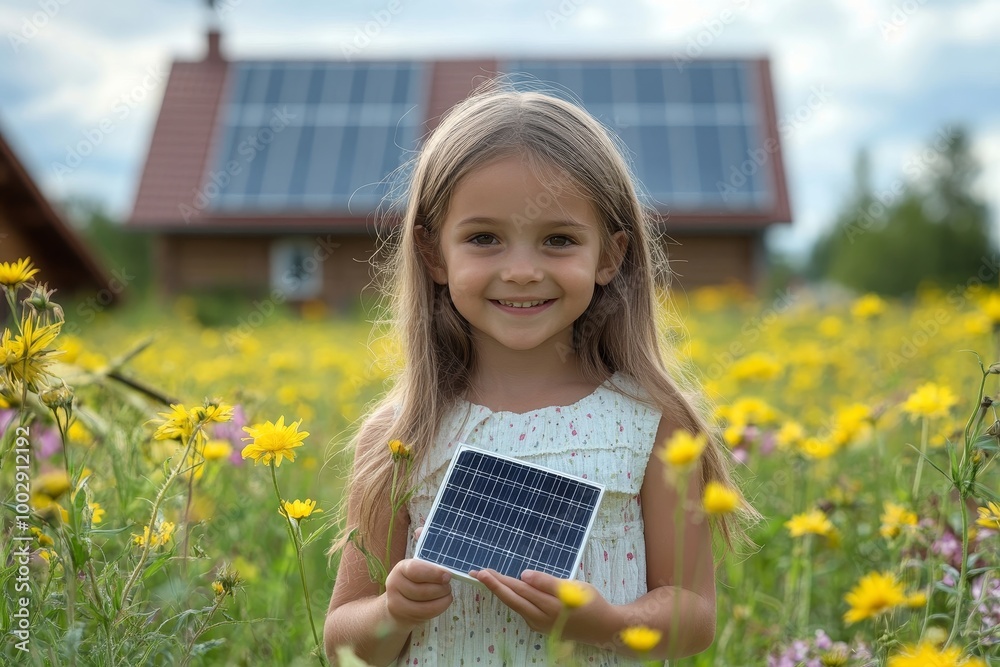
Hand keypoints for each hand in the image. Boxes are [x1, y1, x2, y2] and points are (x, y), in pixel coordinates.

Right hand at [384, 558, 452, 629]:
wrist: (399, 603)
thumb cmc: (414, 582)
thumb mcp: (419, 571)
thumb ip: (431, 570)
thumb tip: (447, 575)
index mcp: (401, 568)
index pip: (415, 570)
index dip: (433, 574)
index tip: (448, 576)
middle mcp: (394, 584)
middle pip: (422, 590)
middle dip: (441, 589)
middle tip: (448, 586)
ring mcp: (396, 603)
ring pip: (425, 605)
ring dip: (442, 600)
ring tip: (446, 594)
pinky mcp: (403, 616)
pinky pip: (425, 615)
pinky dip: (439, 608)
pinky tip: (443, 603)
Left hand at [470, 569, 612, 638]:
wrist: (603, 629)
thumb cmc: (591, 604)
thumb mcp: (574, 588)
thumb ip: (547, 582)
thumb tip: (524, 575)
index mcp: (549, 606)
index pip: (519, 589)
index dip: (500, 580)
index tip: (484, 572)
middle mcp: (540, 618)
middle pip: (512, 598)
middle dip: (493, 585)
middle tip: (476, 573)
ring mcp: (540, 624)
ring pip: (516, 604)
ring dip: (500, 591)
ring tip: (487, 578)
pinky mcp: (541, 625)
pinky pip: (523, 609)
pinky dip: (512, 598)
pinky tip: (506, 589)